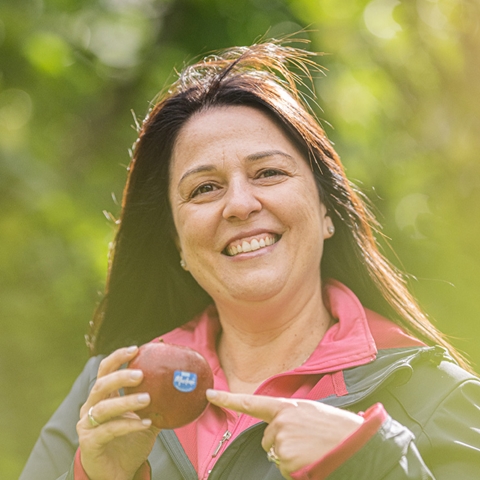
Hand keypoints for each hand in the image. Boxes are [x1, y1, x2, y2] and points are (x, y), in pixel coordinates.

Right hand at [77, 346, 160, 479]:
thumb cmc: (130, 442)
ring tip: (147, 398)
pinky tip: (146, 423)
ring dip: (126, 400)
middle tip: (141, 374)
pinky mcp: (90, 442)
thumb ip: (158, 402)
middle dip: (120, 376)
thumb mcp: (147, 418)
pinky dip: (129, 424)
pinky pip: (109, 429)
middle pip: (101, 384)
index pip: (106, 369)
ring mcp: (88, 424)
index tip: (136, 349)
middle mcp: (92, 407)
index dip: (118, 357)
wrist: (118, 473)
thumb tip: (180, 385)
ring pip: (104, 406)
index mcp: (103, 396)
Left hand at [206, 389, 362, 479]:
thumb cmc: (337, 428)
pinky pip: (284, 469)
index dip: (227, 399)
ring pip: (276, 455)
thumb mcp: (311, 412)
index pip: (251, 402)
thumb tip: (277, 430)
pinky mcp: (286, 460)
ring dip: (291, 457)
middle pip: (267, 439)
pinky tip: (311, 461)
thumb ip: (290, 417)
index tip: (209, 395)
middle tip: (307, 442)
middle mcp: (279, 422)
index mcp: (286, 407)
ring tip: (312, 450)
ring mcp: (282, 441)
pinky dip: (296, 470)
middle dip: (282, 444)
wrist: (358, 443)